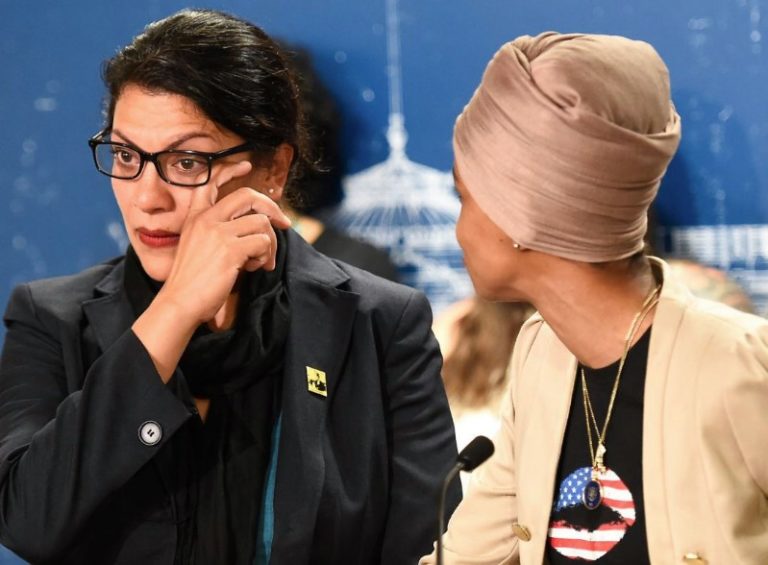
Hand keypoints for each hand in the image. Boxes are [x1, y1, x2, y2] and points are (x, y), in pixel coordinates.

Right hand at [158, 160, 291, 325]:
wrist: (180, 303)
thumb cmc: (192, 281)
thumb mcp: (199, 248)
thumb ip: (220, 233)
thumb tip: (255, 228)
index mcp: (196, 217)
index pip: (210, 181)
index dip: (230, 170)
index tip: (246, 165)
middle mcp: (207, 219)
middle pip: (248, 196)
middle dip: (272, 208)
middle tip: (285, 225)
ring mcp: (218, 233)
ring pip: (262, 224)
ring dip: (269, 245)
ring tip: (261, 262)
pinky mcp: (231, 249)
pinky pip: (263, 242)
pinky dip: (266, 256)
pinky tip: (254, 268)